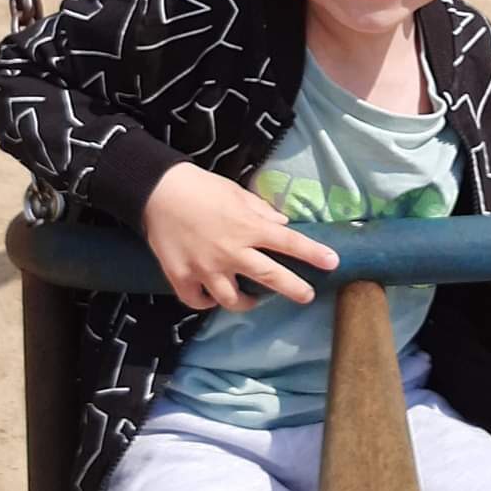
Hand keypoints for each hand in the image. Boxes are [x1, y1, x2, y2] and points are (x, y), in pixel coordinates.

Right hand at [143, 162, 339, 311]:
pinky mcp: (181, 277)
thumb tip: (282, 224)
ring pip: (233, 300)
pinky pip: (199, 301)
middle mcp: (231, 251)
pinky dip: (207, 302)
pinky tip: (213, 297)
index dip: (313, 254)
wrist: (156, 190)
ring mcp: (206, 268)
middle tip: (307, 296)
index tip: (333, 263)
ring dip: (247, 303)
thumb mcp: (236, 193)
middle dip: (293, 289)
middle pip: (270, 277)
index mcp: (248, 227)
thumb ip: (261, 212)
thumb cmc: (201, 187)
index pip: (289, 242)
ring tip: (252, 301)